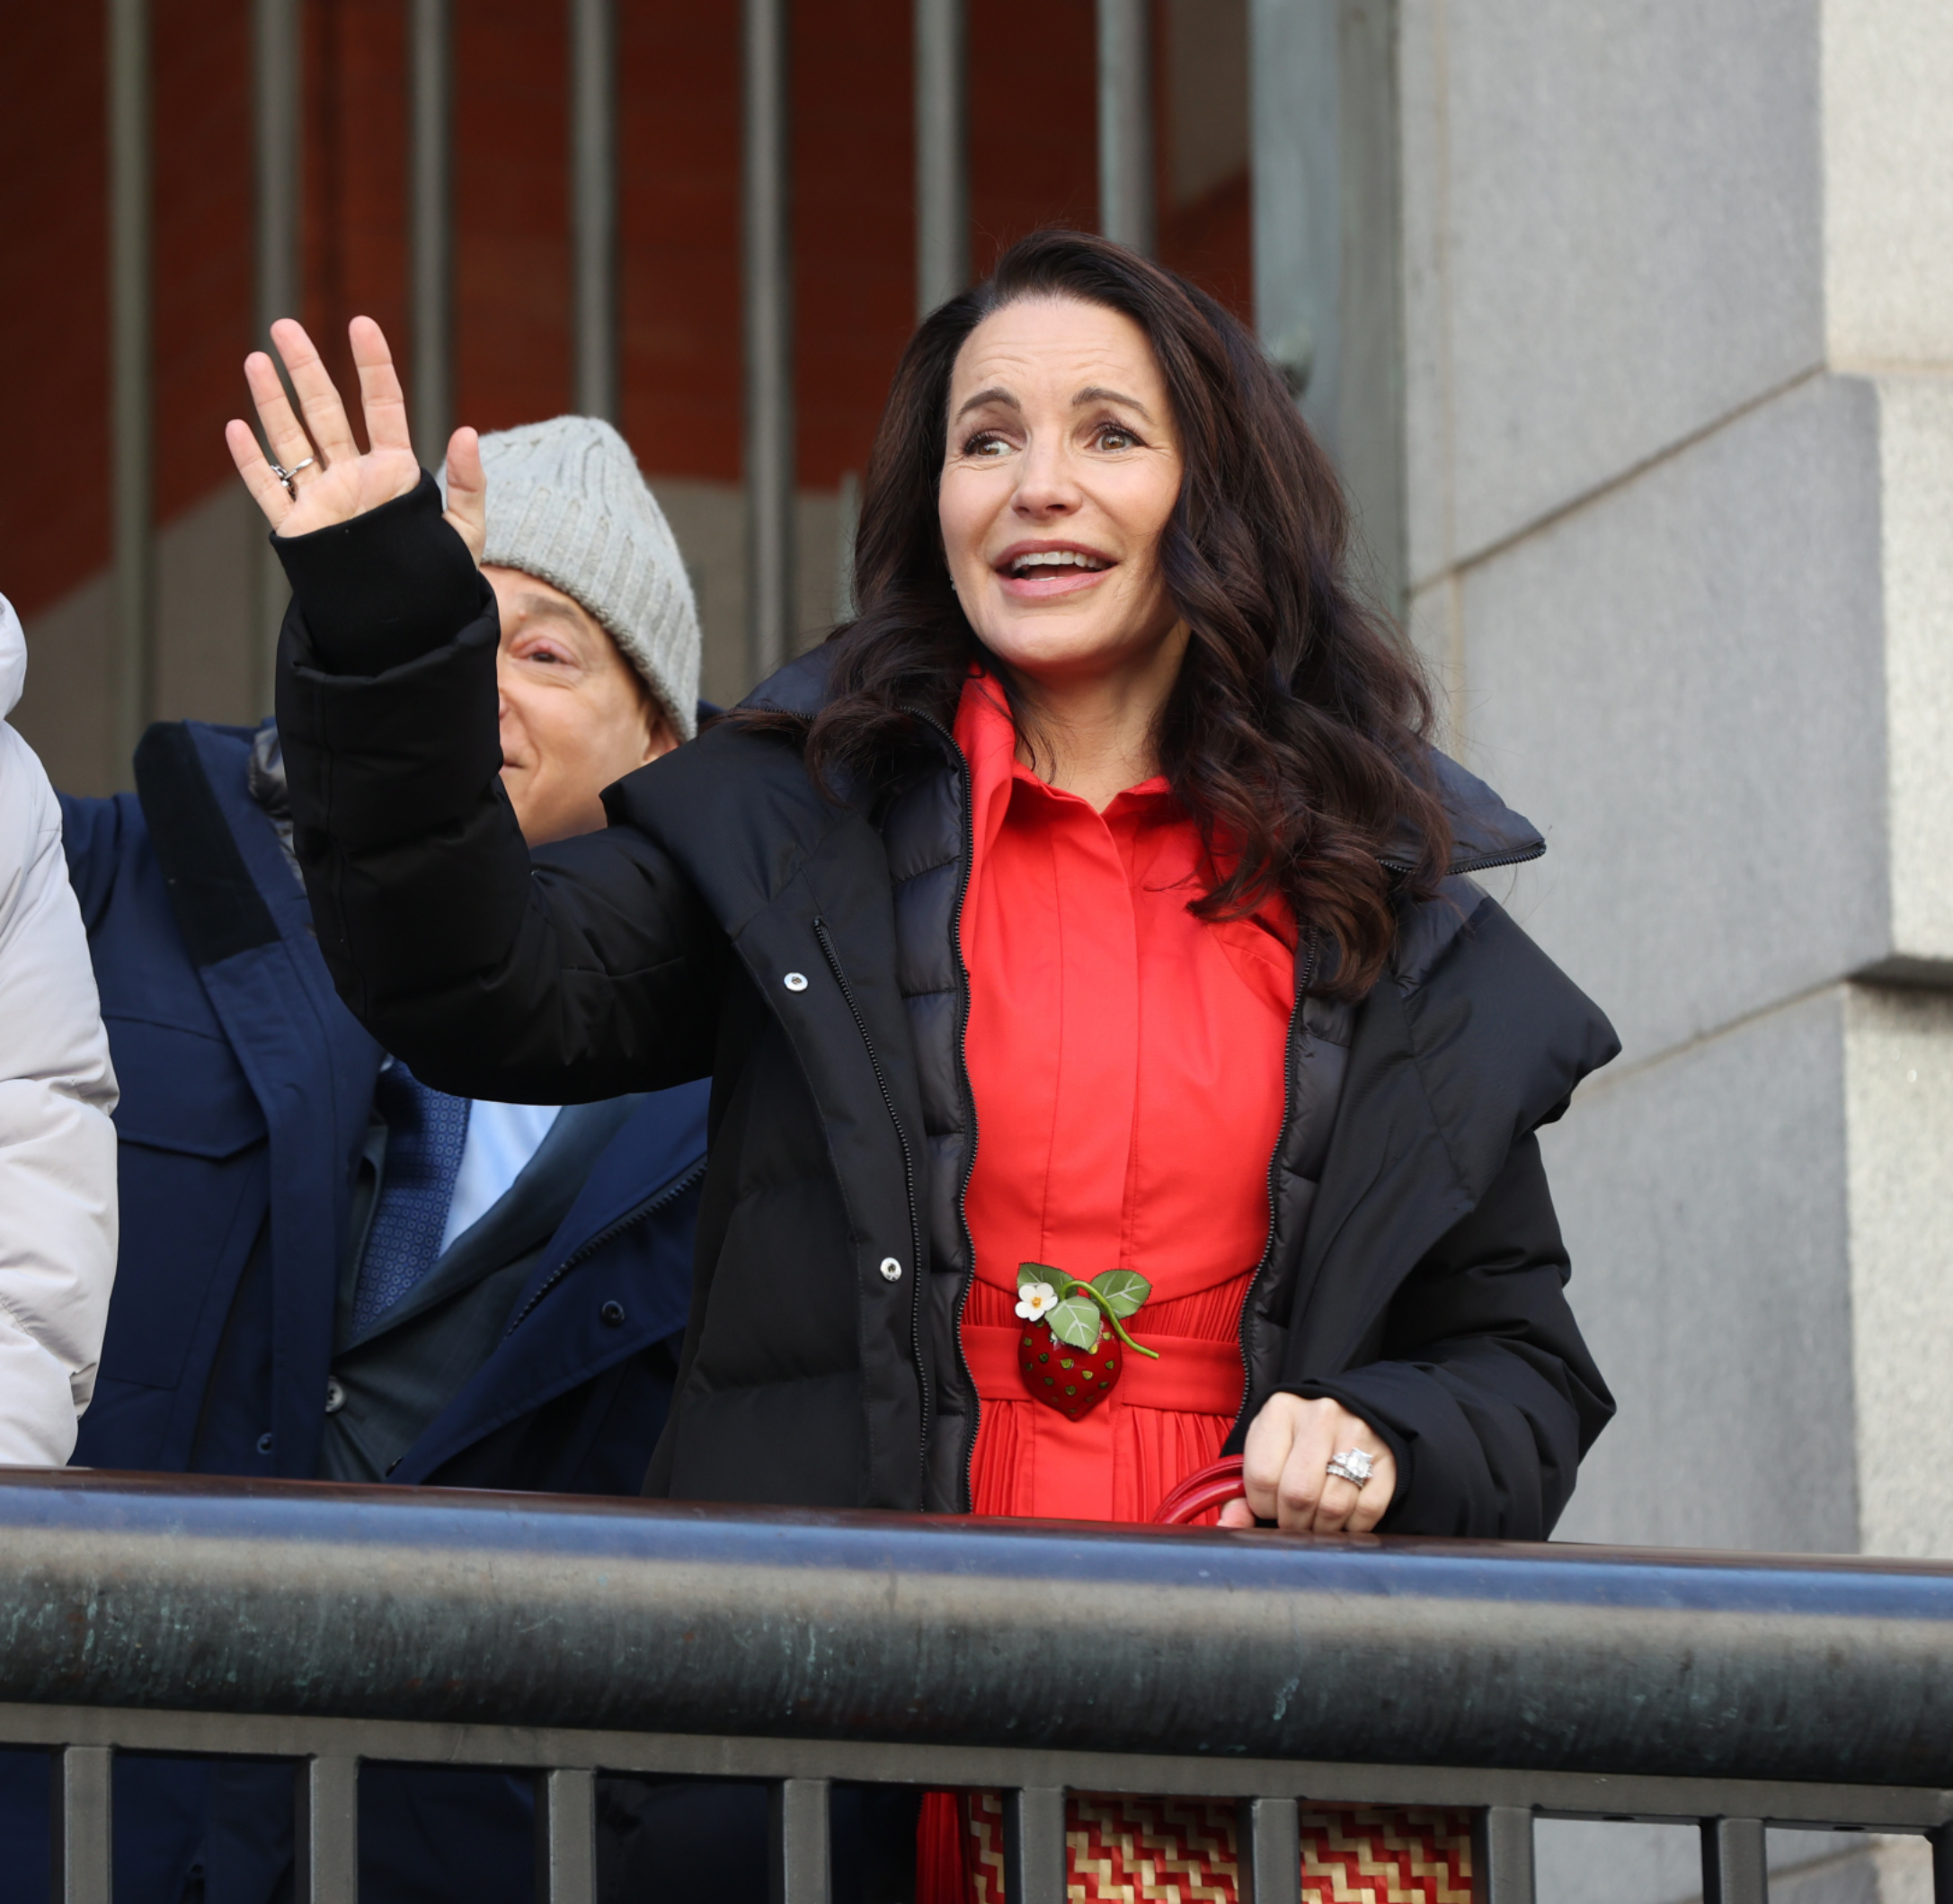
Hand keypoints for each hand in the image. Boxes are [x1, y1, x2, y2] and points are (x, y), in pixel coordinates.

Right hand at [224, 315, 485, 561]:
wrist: (408, 626)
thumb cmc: (440, 580)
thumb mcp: (465, 534)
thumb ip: (468, 485)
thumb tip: (467, 433)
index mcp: (394, 472)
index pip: (382, 406)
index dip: (373, 366)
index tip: (362, 325)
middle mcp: (354, 478)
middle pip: (324, 411)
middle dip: (305, 369)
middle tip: (284, 326)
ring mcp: (323, 500)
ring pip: (292, 440)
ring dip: (272, 402)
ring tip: (257, 360)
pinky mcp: (301, 531)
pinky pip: (271, 490)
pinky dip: (253, 463)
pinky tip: (236, 429)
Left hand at [1216, 1393, 1395, 1534]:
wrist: (1353, 1411)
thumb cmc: (1297, 1440)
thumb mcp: (1265, 1452)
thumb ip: (1242, 1493)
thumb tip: (1229, 1528)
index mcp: (1280, 1409)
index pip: (1262, 1476)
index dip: (1261, 1506)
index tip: (1267, 1507)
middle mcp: (1321, 1415)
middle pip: (1299, 1493)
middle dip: (1291, 1523)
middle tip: (1292, 1523)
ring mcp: (1358, 1434)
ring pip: (1333, 1507)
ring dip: (1321, 1530)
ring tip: (1315, 1524)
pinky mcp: (1388, 1457)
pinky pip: (1368, 1511)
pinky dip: (1353, 1528)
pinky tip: (1342, 1520)